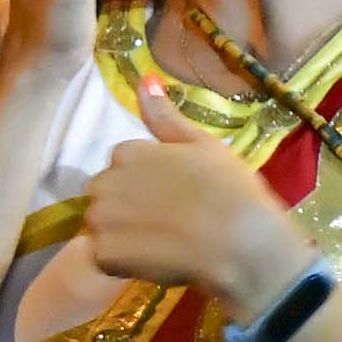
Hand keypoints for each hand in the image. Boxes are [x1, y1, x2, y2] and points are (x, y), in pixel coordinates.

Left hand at [77, 81, 304, 304]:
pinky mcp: (103, 256)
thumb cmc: (229, 189)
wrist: (239, 244)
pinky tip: (154, 261)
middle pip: (105, 193)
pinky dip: (122, 261)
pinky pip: (104, 258)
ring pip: (101, 226)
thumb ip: (166, 117)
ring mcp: (101, 221)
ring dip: (121, 233)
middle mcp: (105, 182)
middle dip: (126, 204)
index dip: (147, 181)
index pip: (122, 163)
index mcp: (127, 152)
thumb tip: (144, 79)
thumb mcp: (203, 144)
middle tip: (166, 221)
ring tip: (160, 243)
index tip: (173, 194)